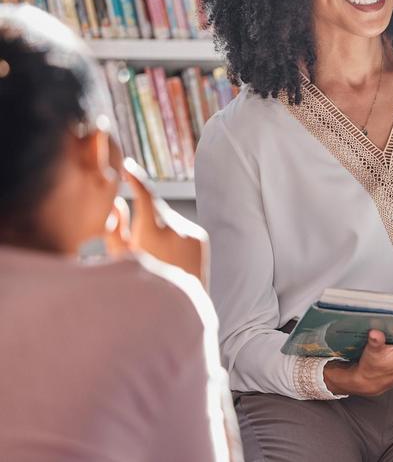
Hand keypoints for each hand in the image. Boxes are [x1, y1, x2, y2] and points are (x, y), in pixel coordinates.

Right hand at [104, 158, 208, 285]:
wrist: (180, 302)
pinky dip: (169, 235)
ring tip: (155, 255)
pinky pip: (179, 227)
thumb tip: (117, 202)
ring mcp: (192, 233)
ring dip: (156, 228)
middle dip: (142, 209)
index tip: (127, 166)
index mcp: (155, 235)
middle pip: (155, 206)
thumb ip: (115, 230)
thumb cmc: (143, 283)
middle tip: (134, 222)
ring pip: (167, 218)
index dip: (135, 178)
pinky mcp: (200, 236)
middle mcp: (177, 230)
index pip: (146, 196)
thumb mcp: (122, 259)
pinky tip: (169, 256)